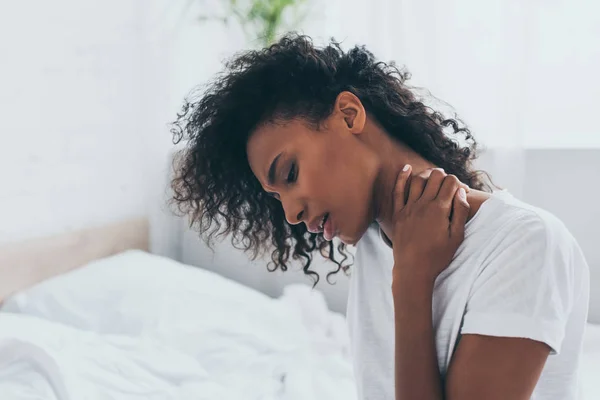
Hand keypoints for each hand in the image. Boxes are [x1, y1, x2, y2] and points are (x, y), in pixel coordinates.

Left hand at [391, 165, 469, 285]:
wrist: (413, 269)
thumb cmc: (438, 256)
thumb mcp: (457, 237)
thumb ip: (461, 212)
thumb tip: (461, 191)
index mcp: (440, 209)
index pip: (451, 182)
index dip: (458, 182)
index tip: (460, 190)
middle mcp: (423, 204)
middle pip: (435, 177)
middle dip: (444, 176)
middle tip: (448, 183)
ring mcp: (408, 208)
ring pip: (417, 180)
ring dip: (427, 174)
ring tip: (433, 176)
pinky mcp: (398, 213)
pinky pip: (397, 191)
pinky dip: (402, 177)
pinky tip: (407, 168)